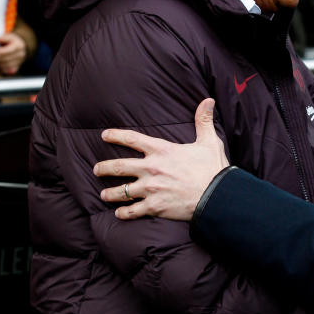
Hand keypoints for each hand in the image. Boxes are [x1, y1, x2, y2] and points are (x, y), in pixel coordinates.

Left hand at [0, 32, 26, 74]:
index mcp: (19, 46)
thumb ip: (3, 37)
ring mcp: (19, 62)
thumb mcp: (8, 36)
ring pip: (5, 66)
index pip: (3, 52)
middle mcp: (21, 54)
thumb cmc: (11, 41)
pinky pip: (7, 71)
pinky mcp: (17, 68)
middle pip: (4, 60)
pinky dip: (1, 68)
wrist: (20, 47)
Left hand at [94, 98, 229, 219]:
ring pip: (121, 191)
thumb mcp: (209, 141)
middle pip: (118, 167)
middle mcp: (151, 169)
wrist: (217, 196)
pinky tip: (119, 213)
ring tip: (103, 194)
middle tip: (96, 170)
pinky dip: (124, 213)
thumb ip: (203, 120)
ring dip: (109, 193)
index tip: (104, 135)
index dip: (115, 135)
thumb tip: (208, 100)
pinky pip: (132, 211)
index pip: (132, 139)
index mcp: (161, 151)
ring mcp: (150, 189)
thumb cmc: (212, 168)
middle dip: (103, 168)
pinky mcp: (154, 206)